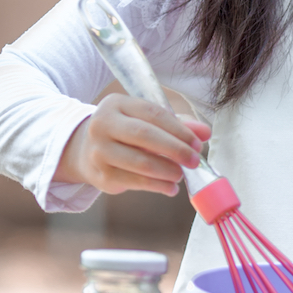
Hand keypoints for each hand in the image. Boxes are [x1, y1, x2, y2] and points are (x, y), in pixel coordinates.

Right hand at [54, 94, 210, 195]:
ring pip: (140, 162)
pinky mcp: (101, 176)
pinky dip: (158, 186)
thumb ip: (178, 124)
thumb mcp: (148, 121)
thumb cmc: (127, 133)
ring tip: (181, 174)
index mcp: (116, 104)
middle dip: (175, 149)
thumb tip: (205, 132)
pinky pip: (135, 182)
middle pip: (144, 136)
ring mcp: (98, 151)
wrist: (86, 151)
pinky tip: (170, 187)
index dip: (179, 129)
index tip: (197, 143)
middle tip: (194, 161)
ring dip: (167, 170)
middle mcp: (102, 125)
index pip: (153, 114)